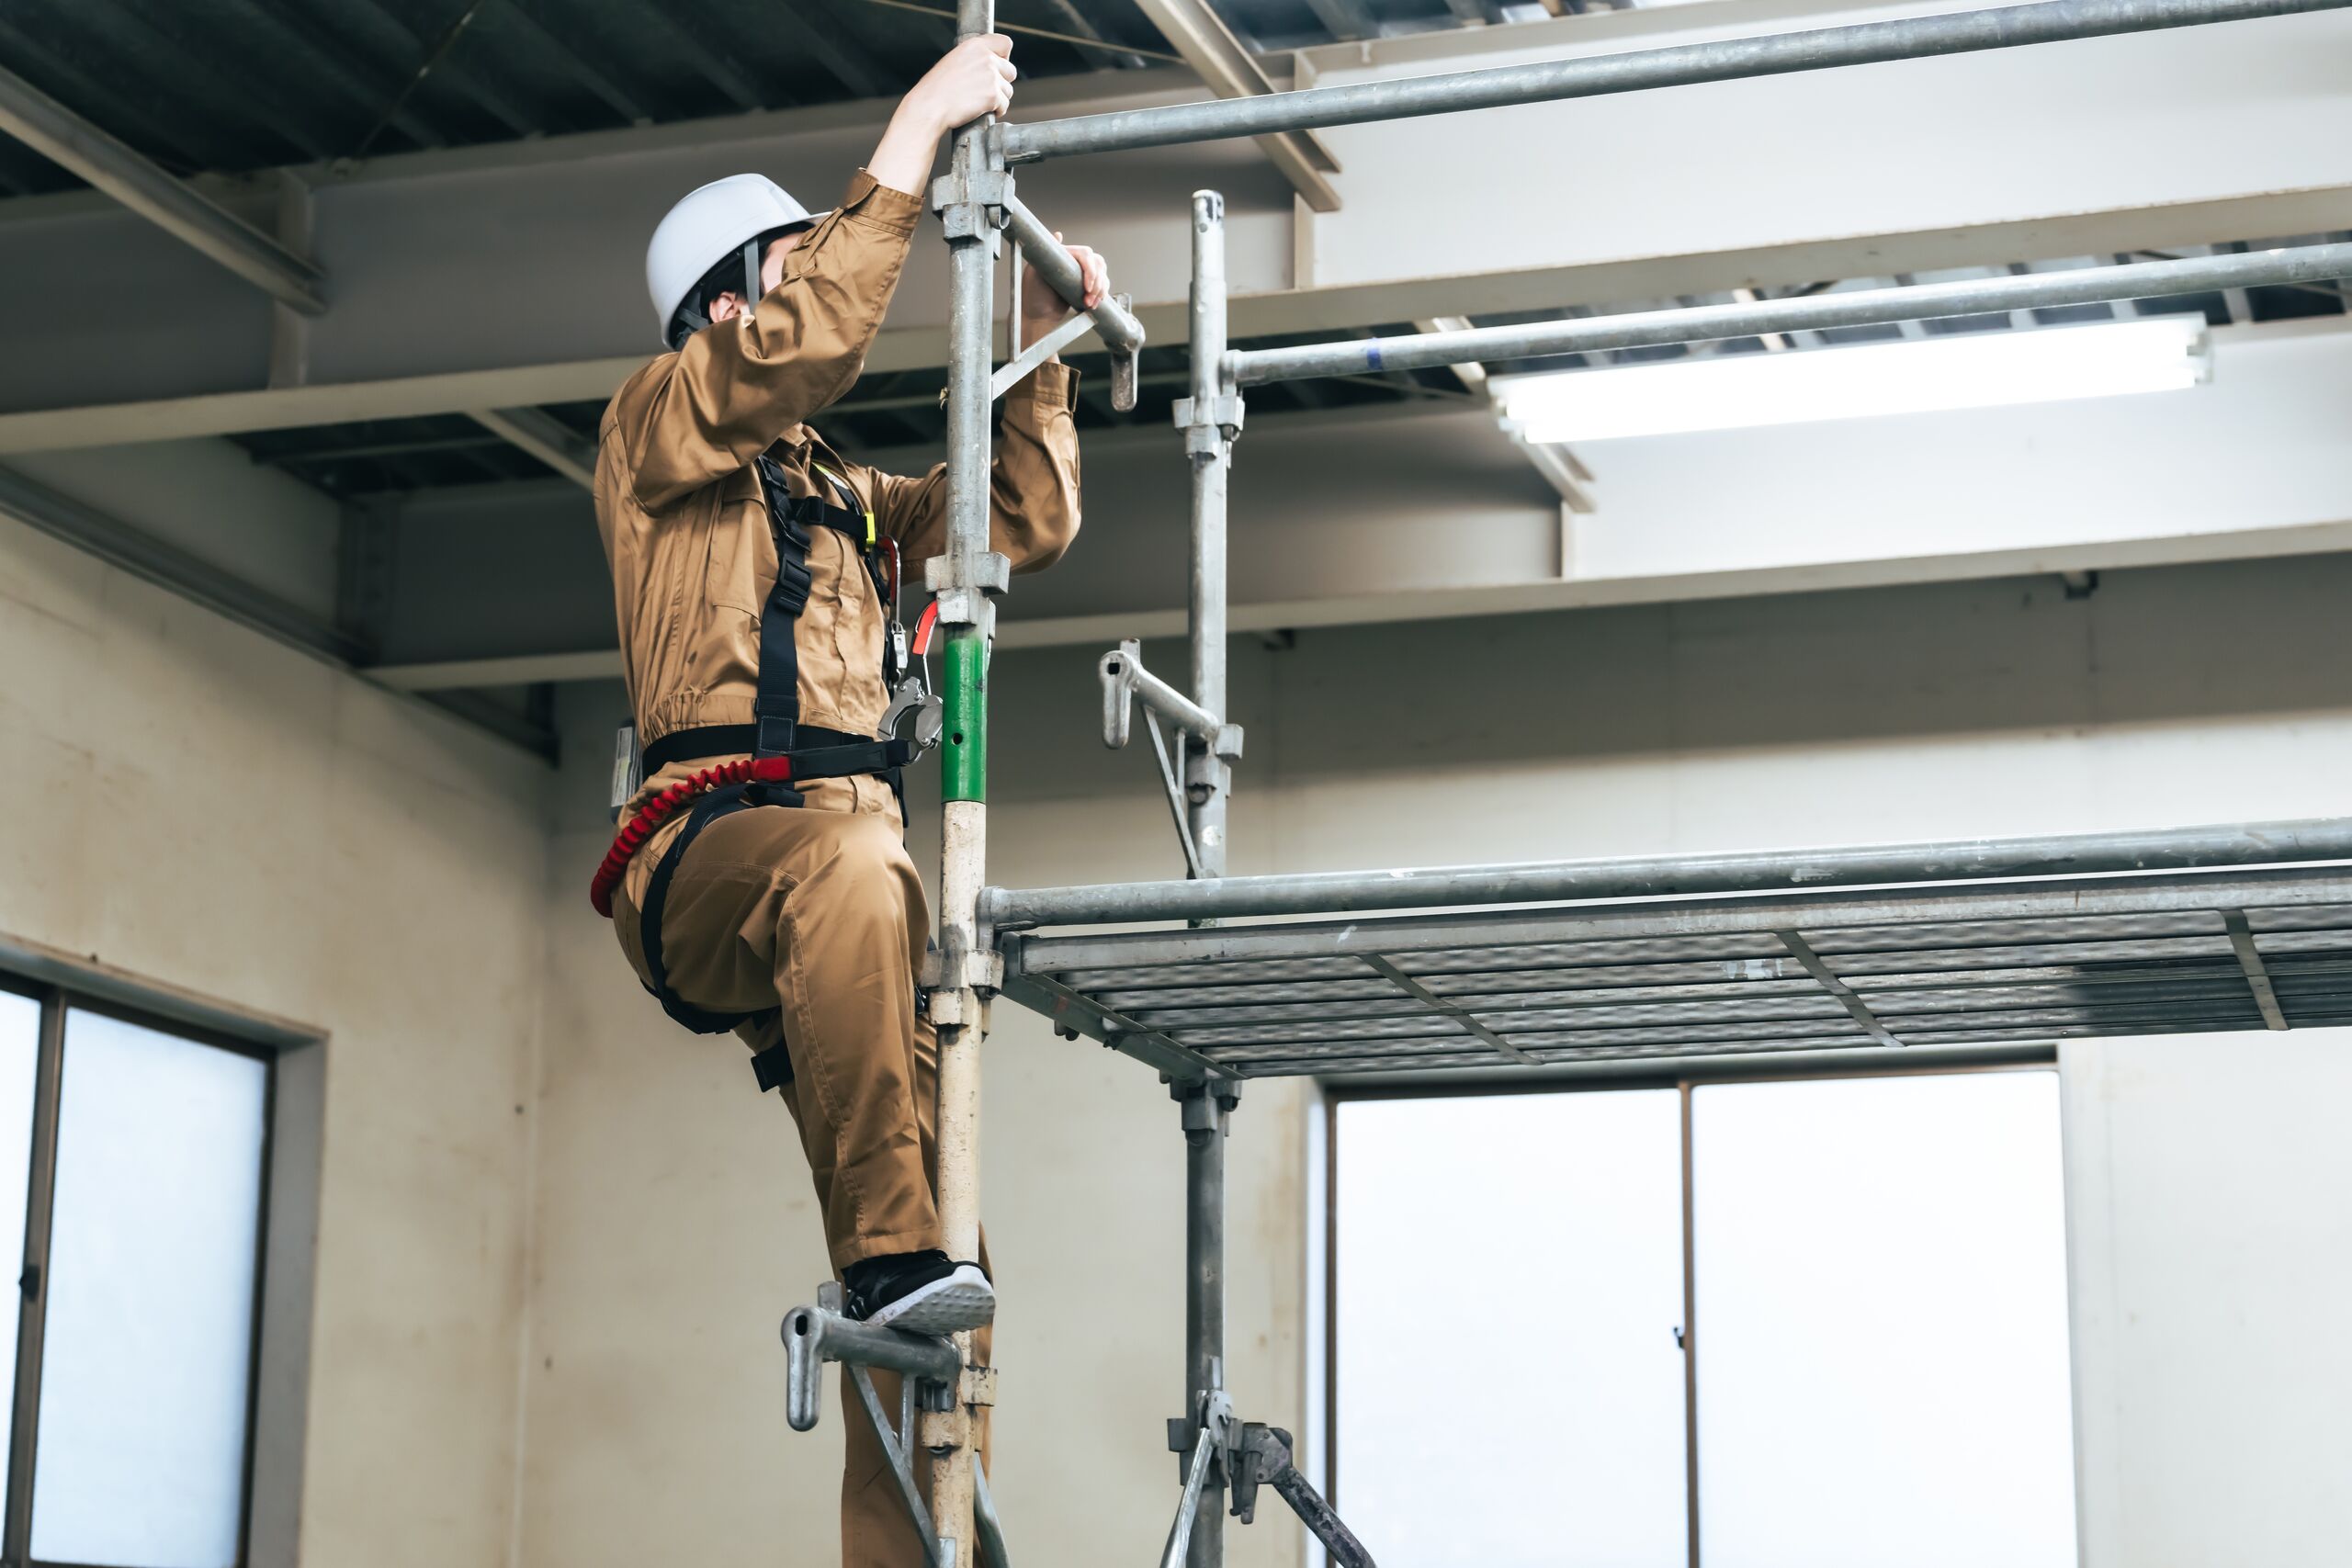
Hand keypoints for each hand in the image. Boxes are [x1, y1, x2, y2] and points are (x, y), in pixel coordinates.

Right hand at [901, 34, 1015, 135]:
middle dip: (1002, 82)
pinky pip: (1004, 105)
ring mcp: (991, 77)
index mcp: (975, 45)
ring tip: (979, 102)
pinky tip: (980, 110)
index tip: (997, 67)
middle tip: (986, 90)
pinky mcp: (993, 95)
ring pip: (1008, 90)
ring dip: (998, 98)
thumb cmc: (936, 88)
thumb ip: (974, 59)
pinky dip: (996, 111)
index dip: (1004, 57)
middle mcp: (986, 58)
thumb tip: (990, 65)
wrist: (930, 106)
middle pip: (1011, 71)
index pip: (1005, 43)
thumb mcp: (954, 60)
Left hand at [1022, 233, 1108, 343]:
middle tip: (1089, 299)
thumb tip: (1058, 235)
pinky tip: (1095, 303)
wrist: (1038, 316)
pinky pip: (1102, 285)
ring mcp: (1081, 274)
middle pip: (1098, 263)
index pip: (1085, 254)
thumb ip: (1045, 255)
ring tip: (1090, 304)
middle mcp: (1074, 262)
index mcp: (1063, 255)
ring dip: (1101, 290)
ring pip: (1102, 274)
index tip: (1087, 287)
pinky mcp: (1086, 286)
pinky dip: (1102, 294)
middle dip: (1098, 282)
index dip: (1090, 270)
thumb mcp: (1034, 273)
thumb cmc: (1033, 295)